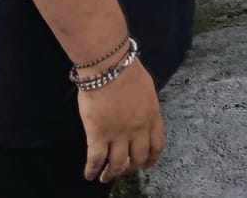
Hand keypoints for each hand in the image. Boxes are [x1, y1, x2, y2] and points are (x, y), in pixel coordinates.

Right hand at [78, 60, 165, 183]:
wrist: (109, 68)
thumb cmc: (128, 73)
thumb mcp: (148, 91)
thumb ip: (148, 108)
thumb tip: (144, 116)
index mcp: (152, 117)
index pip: (157, 145)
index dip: (152, 159)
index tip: (147, 165)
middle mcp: (138, 130)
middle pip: (138, 158)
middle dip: (132, 168)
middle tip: (125, 170)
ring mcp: (118, 134)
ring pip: (118, 164)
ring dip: (112, 174)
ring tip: (106, 178)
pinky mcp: (97, 135)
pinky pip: (96, 160)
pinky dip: (92, 171)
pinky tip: (89, 175)